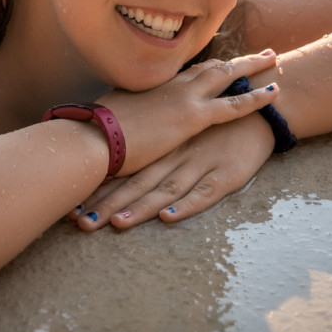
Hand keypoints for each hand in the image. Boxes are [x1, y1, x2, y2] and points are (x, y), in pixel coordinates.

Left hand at [69, 111, 274, 230]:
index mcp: (163, 144)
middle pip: (136, 182)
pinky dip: (185, 206)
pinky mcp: (225, 174)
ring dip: (140, 207)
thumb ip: (154, 138)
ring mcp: (199, 163)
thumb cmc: (218, 120)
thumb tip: (117, 150)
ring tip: (115, 224)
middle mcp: (176, 154)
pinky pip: (203, 193)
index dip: (97, 186)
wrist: (263, 107)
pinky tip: (169, 218)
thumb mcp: (180, 125)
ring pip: (164, 189)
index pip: (124, 167)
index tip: (69, 203)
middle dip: (107, 202)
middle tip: (80, 222)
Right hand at [94, 51, 278, 175]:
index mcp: (152, 85)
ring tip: (272, 59)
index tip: (223, 64)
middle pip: (211, 67)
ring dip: (252, 67)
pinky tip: (275, 93)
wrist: (92, 139)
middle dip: (237, 60)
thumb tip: (120, 118)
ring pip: (227, 76)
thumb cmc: (94, 134)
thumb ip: (125, 114)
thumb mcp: (111, 117)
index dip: (209, 68)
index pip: (188, 73)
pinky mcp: (192, 117)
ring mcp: (183, 98)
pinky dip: (257, 98)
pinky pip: (234, 105)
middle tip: (260, 54)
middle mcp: (170, 85)